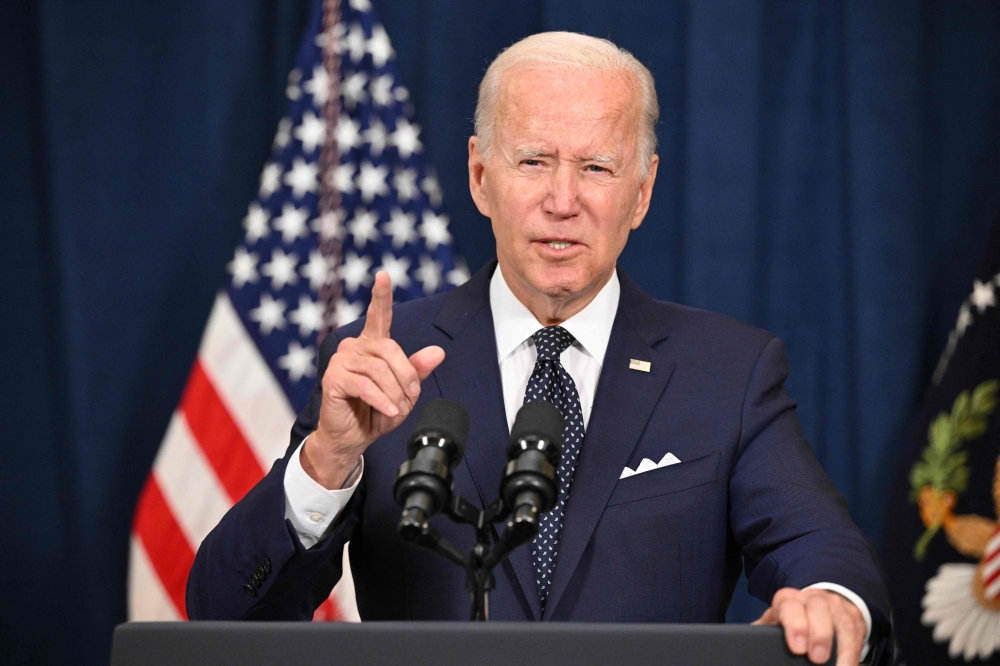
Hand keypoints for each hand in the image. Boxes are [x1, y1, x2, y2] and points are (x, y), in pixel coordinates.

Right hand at [301, 271, 445, 488]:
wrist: (353, 438)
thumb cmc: (376, 412)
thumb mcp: (404, 392)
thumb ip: (417, 370)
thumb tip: (438, 352)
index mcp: (372, 345)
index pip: (378, 315)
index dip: (381, 295)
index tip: (383, 275)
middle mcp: (354, 347)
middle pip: (390, 349)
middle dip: (406, 376)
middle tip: (410, 398)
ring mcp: (341, 361)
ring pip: (379, 370)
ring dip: (394, 393)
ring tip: (397, 409)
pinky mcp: (333, 379)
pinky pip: (366, 386)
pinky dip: (382, 401)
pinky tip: (389, 411)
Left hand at [753, 588, 865, 665]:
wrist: (819, 603)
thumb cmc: (793, 618)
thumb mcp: (777, 620)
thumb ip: (764, 630)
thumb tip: (749, 642)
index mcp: (789, 599)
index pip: (790, 606)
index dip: (795, 626)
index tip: (797, 648)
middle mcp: (814, 599)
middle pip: (818, 609)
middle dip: (819, 634)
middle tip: (817, 659)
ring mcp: (836, 607)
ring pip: (842, 621)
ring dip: (843, 647)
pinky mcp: (854, 619)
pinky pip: (858, 635)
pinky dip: (855, 653)